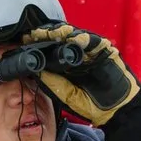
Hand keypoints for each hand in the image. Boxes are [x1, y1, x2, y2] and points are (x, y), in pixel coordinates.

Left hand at [22, 21, 139, 124]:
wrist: (115, 110)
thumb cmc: (90, 104)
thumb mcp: (66, 94)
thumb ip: (52, 82)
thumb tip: (35, 69)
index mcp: (65, 65)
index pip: (49, 50)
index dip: (39, 44)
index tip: (26, 40)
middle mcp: (76, 55)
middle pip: (60, 39)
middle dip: (48, 34)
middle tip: (35, 32)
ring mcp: (90, 51)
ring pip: (75, 36)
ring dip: (63, 32)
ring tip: (51, 31)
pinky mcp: (104, 50)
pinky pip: (93, 41)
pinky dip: (84, 38)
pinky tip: (74, 36)